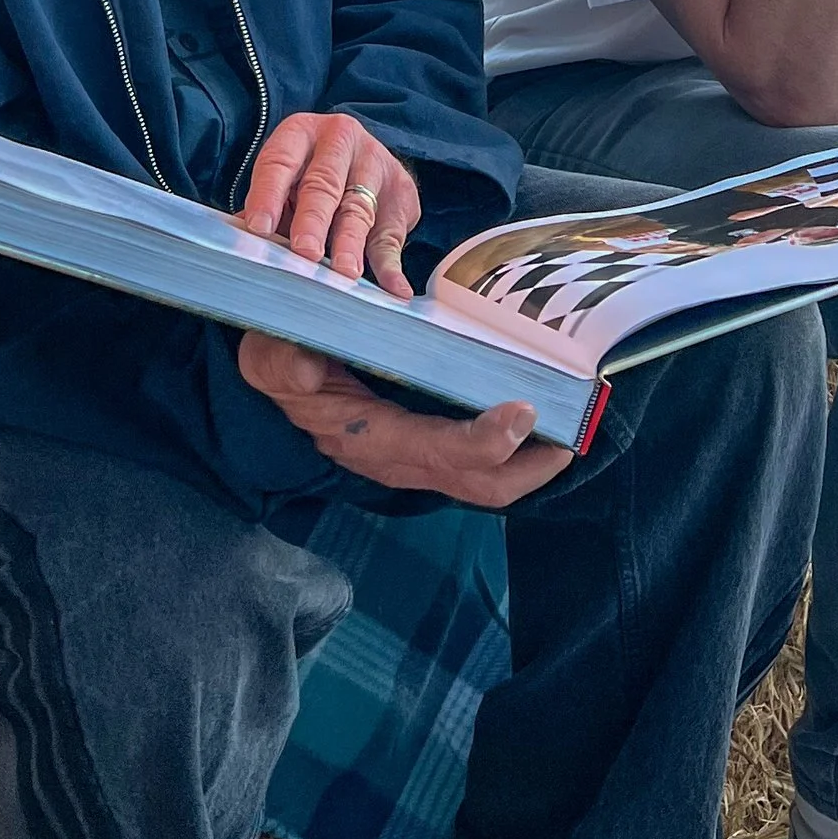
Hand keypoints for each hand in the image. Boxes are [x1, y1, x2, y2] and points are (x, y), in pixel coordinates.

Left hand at [234, 112, 420, 294]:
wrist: (364, 159)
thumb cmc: (310, 176)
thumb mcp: (286, 181)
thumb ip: (267, 210)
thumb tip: (242, 247)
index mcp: (301, 133)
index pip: (279, 162)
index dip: (268, 195)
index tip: (259, 228)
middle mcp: (340, 139)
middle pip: (323, 183)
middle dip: (313, 220)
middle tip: (305, 252)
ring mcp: (375, 163)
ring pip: (358, 207)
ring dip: (351, 242)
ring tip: (344, 272)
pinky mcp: (401, 193)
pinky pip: (392, 233)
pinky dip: (392, 265)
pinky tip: (393, 288)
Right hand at [237, 332, 572, 506]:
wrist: (275, 374)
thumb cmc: (279, 359)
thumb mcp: (267, 354)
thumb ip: (281, 361)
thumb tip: (307, 367)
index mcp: (365, 437)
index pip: (433, 452)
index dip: (483, 442)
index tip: (523, 412)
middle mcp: (395, 459)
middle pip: (473, 484)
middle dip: (526, 468)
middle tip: (570, 434)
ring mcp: (413, 458)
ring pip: (480, 483)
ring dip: (528, 466)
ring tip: (567, 433)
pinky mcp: (423, 447)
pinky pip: (475, 465)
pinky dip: (513, 452)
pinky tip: (537, 425)